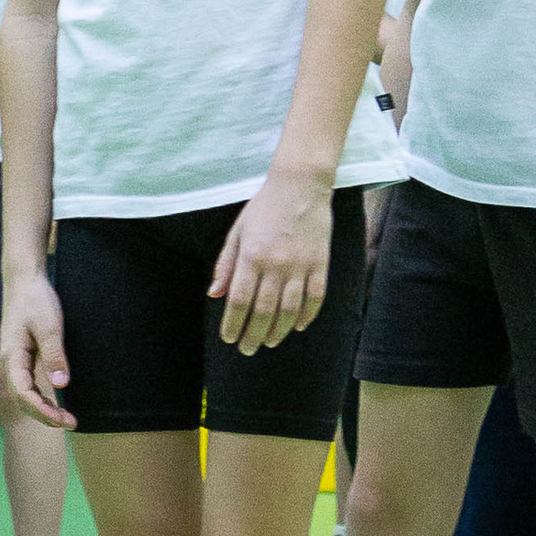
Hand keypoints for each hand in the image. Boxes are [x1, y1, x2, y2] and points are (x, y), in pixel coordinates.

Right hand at [0, 272, 73, 427]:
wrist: (24, 280)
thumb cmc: (35, 299)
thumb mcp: (49, 326)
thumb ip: (54, 355)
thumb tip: (61, 384)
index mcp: (12, 357)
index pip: (23, 394)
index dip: (43, 411)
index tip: (64, 419)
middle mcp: (11, 363)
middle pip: (23, 399)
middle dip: (45, 416)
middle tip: (71, 423)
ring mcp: (16, 361)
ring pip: (25, 394)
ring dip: (43, 409)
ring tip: (65, 418)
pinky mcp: (23, 357)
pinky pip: (29, 385)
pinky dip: (41, 397)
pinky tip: (55, 402)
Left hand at [212, 174, 335, 353]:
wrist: (300, 186)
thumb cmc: (263, 208)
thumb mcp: (237, 232)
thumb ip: (226, 264)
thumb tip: (214, 294)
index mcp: (251, 256)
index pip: (240, 300)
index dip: (233, 324)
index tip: (228, 338)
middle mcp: (276, 264)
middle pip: (263, 311)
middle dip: (253, 335)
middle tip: (247, 349)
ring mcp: (301, 265)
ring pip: (290, 309)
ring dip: (278, 330)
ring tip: (269, 342)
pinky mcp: (320, 263)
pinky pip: (315, 297)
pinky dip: (307, 316)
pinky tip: (298, 327)